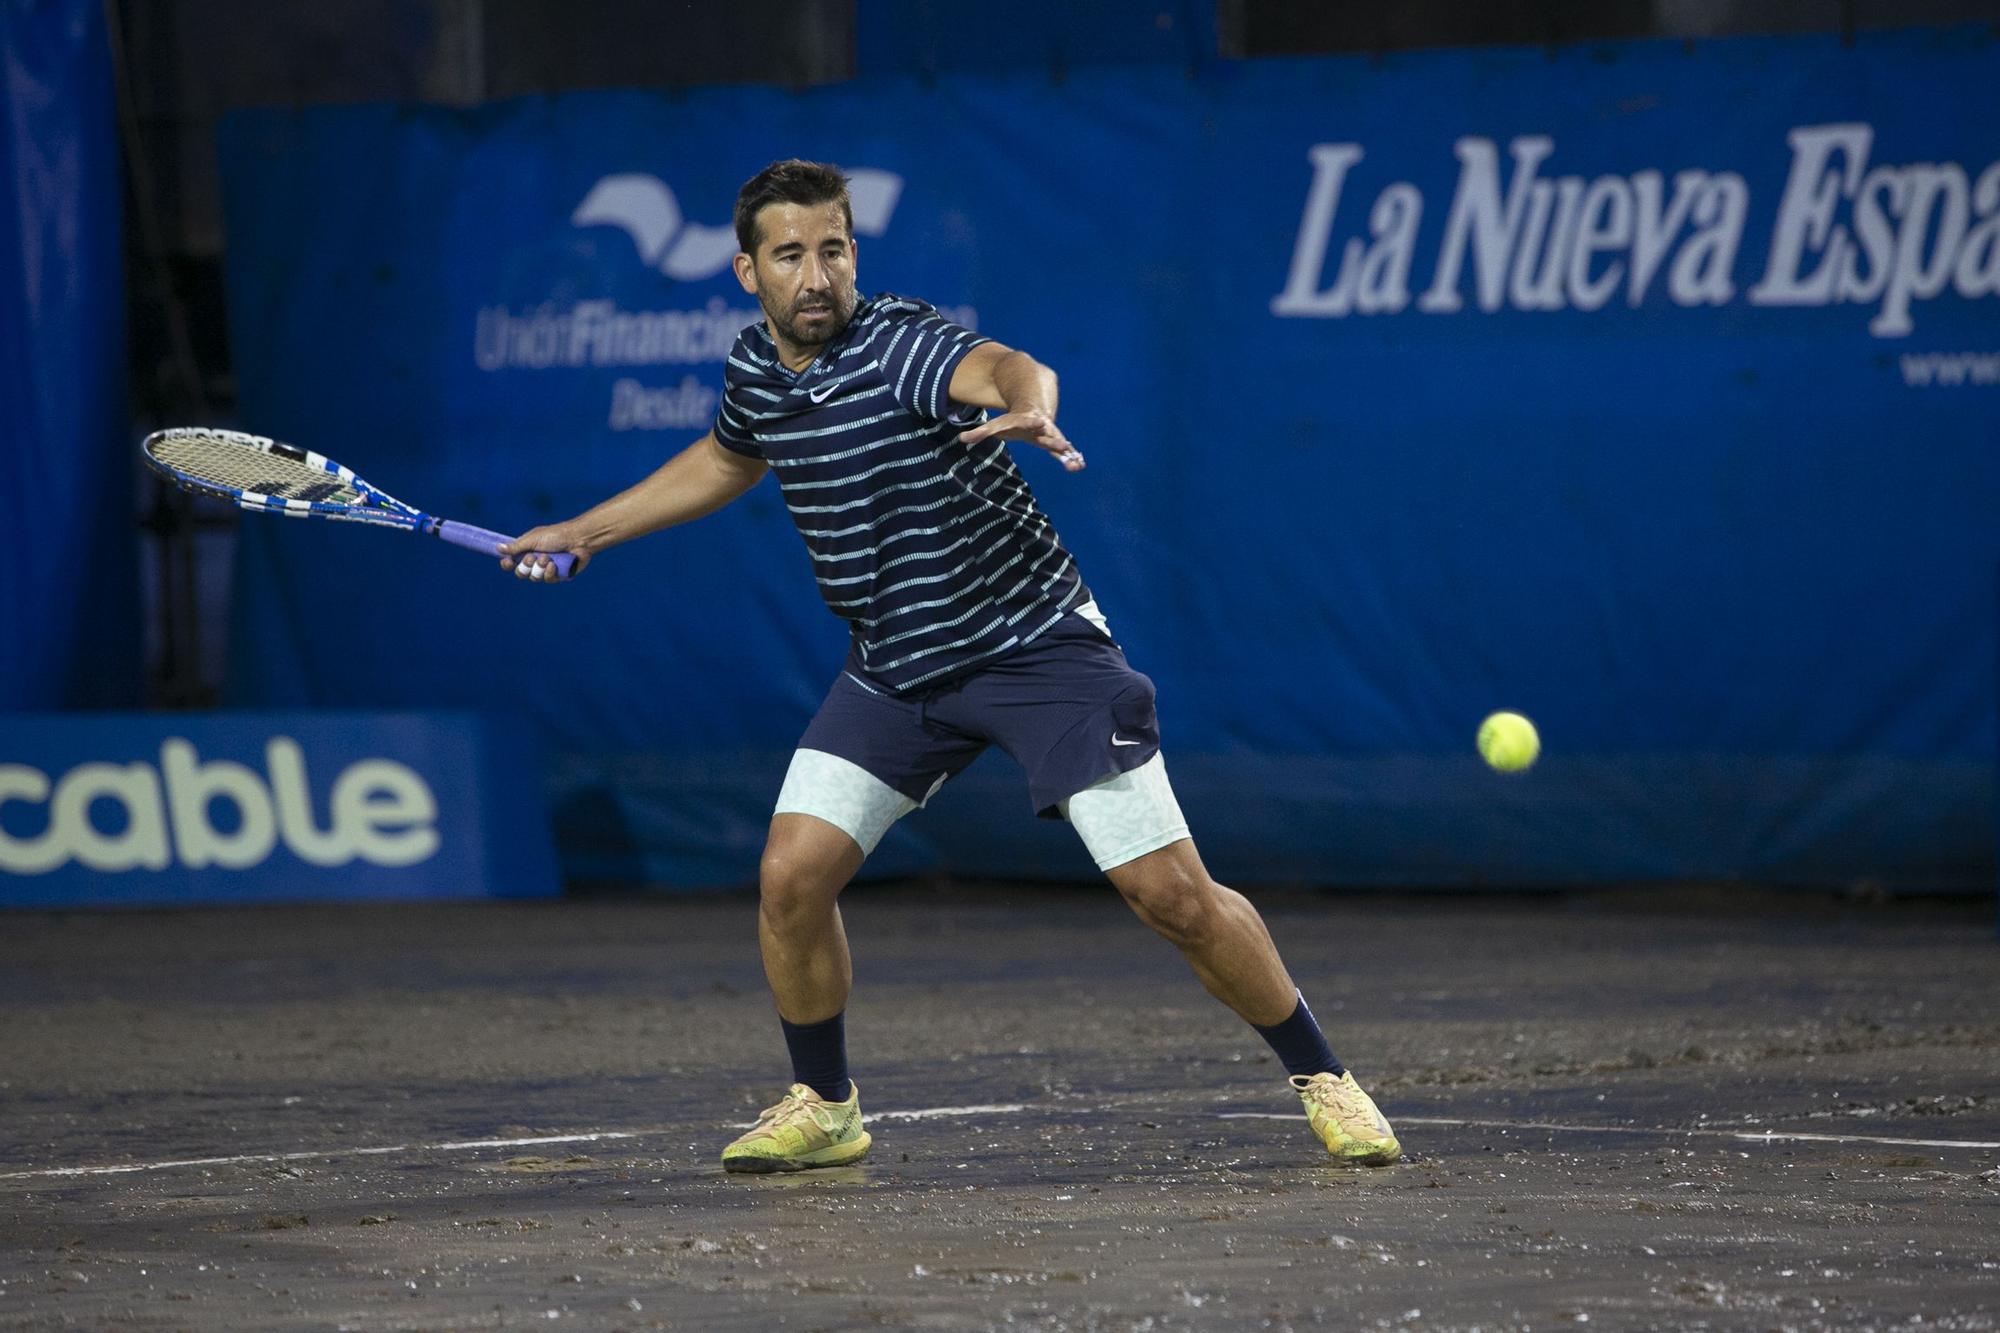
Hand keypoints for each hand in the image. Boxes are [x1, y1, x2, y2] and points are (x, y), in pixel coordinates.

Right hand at [499, 523, 591, 582]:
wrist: (578, 540)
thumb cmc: (556, 535)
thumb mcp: (533, 539)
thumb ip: (516, 546)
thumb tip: (498, 548)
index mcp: (527, 551)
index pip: (511, 562)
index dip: (507, 564)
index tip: (507, 562)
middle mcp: (535, 561)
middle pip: (520, 573)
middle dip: (526, 566)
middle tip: (532, 558)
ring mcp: (546, 569)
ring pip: (534, 578)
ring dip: (539, 568)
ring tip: (548, 558)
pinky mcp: (557, 576)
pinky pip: (547, 580)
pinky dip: (549, 572)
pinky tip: (554, 565)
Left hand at [959, 409, 1084, 471]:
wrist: (1035, 406)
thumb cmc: (1014, 420)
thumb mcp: (998, 425)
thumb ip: (980, 432)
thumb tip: (961, 439)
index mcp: (1023, 419)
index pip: (1020, 422)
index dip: (1030, 423)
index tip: (1039, 422)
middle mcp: (1039, 425)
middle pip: (1046, 432)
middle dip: (1053, 439)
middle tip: (1063, 444)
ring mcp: (1049, 433)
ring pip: (1058, 442)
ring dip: (1066, 453)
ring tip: (1076, 464)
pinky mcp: (1055, 441)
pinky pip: (1064, 451)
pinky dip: (1071, 458)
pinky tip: (1079, 466)